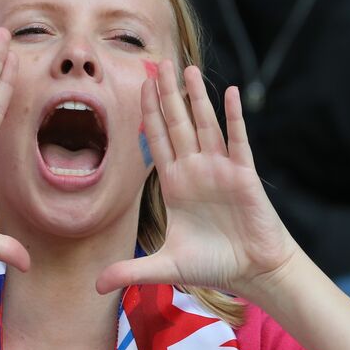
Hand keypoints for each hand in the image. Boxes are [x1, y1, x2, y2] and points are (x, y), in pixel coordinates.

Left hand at [96, 61, 299, 296]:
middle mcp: (195, 170)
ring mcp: (220, 168)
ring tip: (187, 68)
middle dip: (166, 94)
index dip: (146, 114)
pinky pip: (237, 139)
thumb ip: (131, 270)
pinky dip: (233, 116)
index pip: (156, 140)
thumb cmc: (214, 265)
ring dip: (196, 97)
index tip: (137, 86)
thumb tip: (96, 287)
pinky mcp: (243, 174)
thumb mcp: (166, 267)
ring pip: (205, 124)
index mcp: (175, 184)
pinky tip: (228, 92)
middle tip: (157, 62)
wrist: (253, 272)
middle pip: (177, 123)